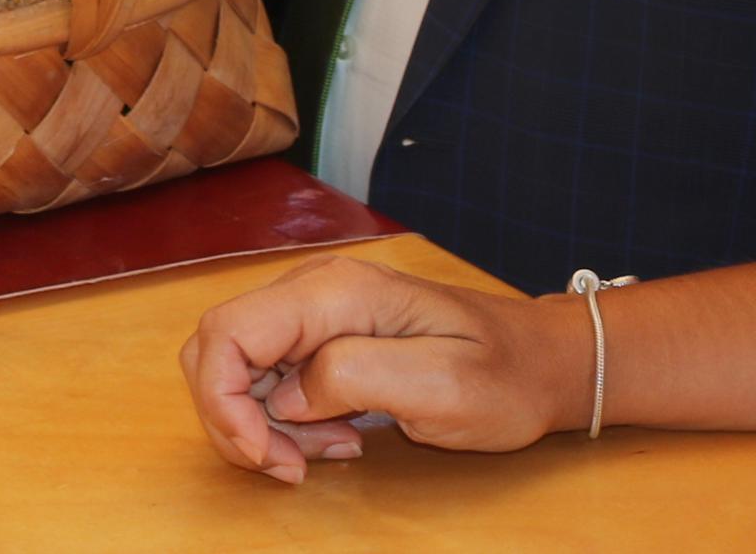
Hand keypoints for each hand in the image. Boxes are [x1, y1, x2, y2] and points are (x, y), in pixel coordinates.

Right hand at [180, 255, 582, 482]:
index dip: (223, 402)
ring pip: (236, 367)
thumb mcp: (442, 385)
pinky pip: (268, 377)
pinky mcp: (318, 336)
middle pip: (217, 349)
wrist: (537, 361)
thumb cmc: (502, 375)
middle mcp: (312, 290)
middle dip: (237, 419)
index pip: (227, 332)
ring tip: (331, 451)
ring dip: (263, 424)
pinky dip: (284, 420)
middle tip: (295, 466)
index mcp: (335, 292)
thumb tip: (287, 395)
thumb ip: (355, 377)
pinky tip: (336, 438)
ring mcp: (313, 310)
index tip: (269, 457)